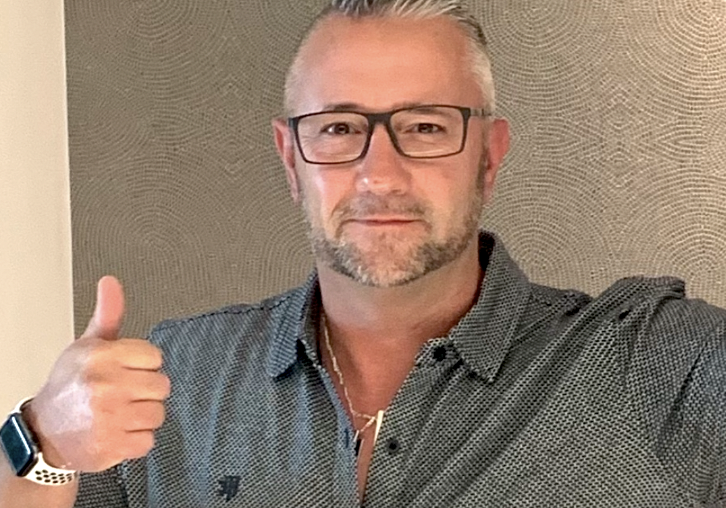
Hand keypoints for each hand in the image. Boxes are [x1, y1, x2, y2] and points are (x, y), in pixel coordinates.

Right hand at [25, 276, 170, 471]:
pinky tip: (117, 432)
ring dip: (142, 416)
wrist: (44, 432)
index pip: (155, 357)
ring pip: (158, 413)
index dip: (143, 365)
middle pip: (162, 385)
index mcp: (100, 356)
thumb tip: (111, 282)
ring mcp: (108, 418)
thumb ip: (108, 314)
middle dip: (145, 391)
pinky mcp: (112, 446)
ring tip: (119, 413)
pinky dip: (136, 440)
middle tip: (122, 393)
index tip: (125, 370)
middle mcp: (104, 385)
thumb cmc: (70, 385)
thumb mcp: (87, 344)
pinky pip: (148, 441)